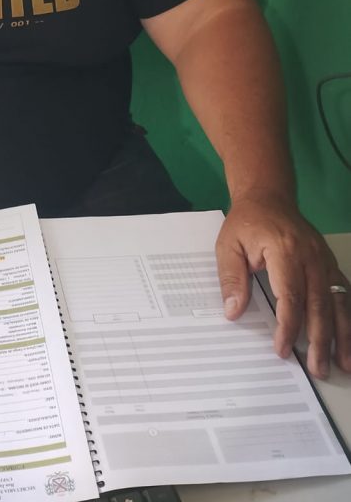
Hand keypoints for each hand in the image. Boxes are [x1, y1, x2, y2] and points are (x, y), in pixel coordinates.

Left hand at [216, 196, 350, 378]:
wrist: (267, 197)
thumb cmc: (246, 222)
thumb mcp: (228, 245)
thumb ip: (231, 278)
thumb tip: (233, 312)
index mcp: (284, 250)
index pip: (291, 296)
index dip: (289, 326)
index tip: (282, 349)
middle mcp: (310, 256)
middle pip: (319, 304)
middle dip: (320, 340)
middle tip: (318, 369)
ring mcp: (324, 259)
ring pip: (338, 302)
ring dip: (342, 335)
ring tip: (344, 363)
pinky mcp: (329, 262)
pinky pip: (343, 292)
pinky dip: (348, 317)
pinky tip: (349, 337)